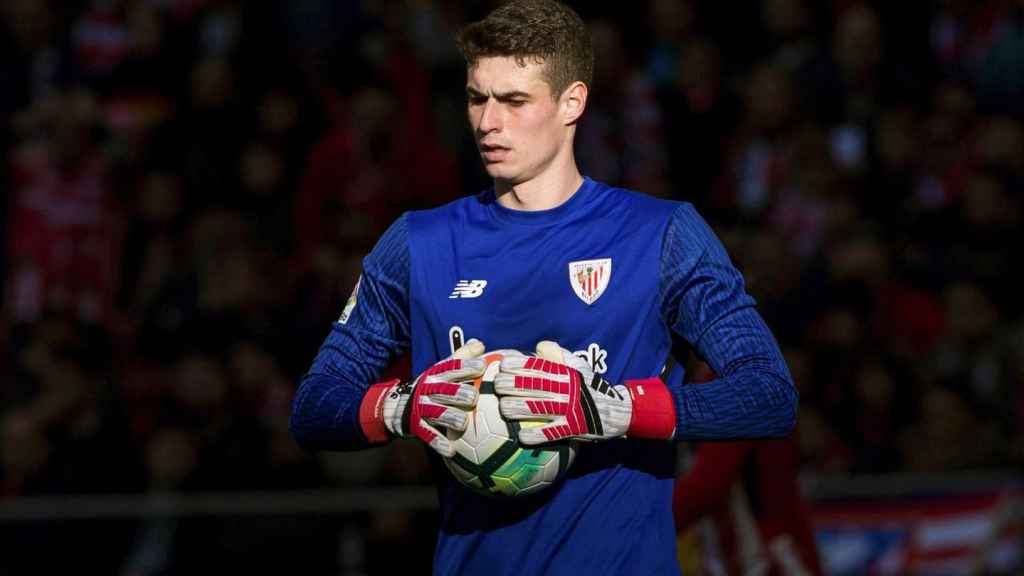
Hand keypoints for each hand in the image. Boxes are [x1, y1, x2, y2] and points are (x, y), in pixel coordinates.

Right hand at [361, 339, 485, 456]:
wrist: (397, 406)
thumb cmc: (431, 386)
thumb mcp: (441, 369)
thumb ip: (461, 356)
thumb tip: (480, 343)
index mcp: (437, 375)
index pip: (452, 367)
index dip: (466, 366)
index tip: (481, 365)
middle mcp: (428, 390)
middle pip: (444, 390)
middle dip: (458, 393)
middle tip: (472, 396)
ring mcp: (422, 409)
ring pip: (437, 413)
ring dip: (450, 418)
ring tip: (462, 423)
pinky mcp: (417, 426)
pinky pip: (428, 435)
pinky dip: (439, 443)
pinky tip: (450, 450)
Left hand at [494, 341, 675, 444]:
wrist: (618, 410)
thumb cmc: (592, 387)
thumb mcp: (580, 367)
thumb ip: (559, 356)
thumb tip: (538, 346)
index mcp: (567, 373)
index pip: (540, 366)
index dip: (520, 364)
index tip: (502, 364)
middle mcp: (568, 389)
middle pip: (535, 386)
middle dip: (513, 384)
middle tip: (497, 385)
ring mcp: (571, 409)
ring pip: (540, 408)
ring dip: (519, 408)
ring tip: (503, 408)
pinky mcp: (575, 428)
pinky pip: (552, 433)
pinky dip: (537, 435)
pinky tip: (522, 437)